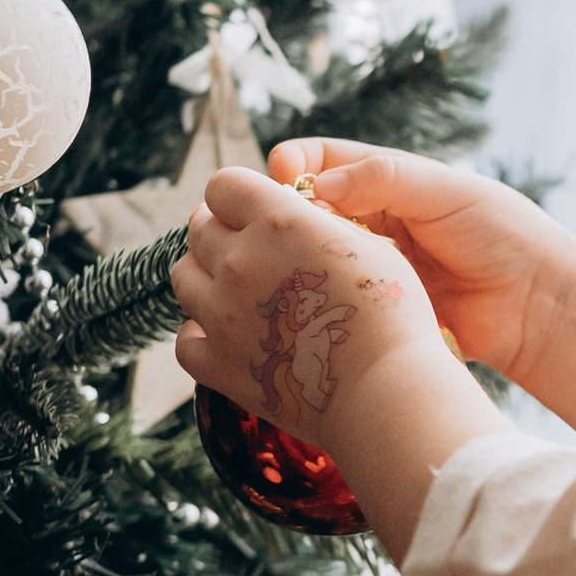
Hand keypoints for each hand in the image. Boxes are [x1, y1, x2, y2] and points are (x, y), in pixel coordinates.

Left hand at [170, 169, 438, 446]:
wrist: (384, 389)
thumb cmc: (391, 315)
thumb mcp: (368, 245)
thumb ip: (318, 223)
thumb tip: (294, 213)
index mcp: (279, 222)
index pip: (223, 185)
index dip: (235, 196)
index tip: (249, 210)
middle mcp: (241, 261)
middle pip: (199, 228)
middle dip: (220, 231)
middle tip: (248, 251)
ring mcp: (221, 314)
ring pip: (184, 277)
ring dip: (206, 277)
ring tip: (237, 292)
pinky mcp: (218, 363)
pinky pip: (185, 340)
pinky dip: (201, 336)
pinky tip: (228, 337)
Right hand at [261, 139, 562, 381]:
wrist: (537, 303)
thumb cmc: (501, 233)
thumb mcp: (442, 190)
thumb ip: (383, 180)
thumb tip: (316, 186)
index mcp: (387, 182)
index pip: (321, 163)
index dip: (294, 165)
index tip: (280, 176)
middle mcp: (372, 223)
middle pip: (306, 213)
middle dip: (282, 216)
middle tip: (270, 228)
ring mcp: (370, 268)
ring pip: (313, 258)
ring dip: (295, 259)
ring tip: (284, 264)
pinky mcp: (375, 310)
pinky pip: (333, 300)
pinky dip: (315, 299)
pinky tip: (303, 301)